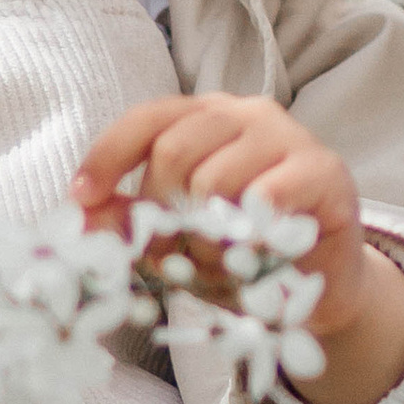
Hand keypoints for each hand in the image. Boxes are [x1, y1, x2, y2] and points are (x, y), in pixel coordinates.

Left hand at [70, 91, 403, 403]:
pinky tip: (255, 253)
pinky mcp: (324, 170)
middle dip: (161, 216)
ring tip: (221, 263)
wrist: (320, 290)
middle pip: (173, 151)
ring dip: (204, 238)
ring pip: (214, 177)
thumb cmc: (243, 255)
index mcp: (206, 119)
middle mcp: (246, 114)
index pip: (147, 119)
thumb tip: (78, 217)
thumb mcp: (176, 241)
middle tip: (172, 260)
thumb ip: (132, 223)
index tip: (81, 198)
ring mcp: (289, 136)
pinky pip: (268, 195)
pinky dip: (249, 234)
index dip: (108, 156)